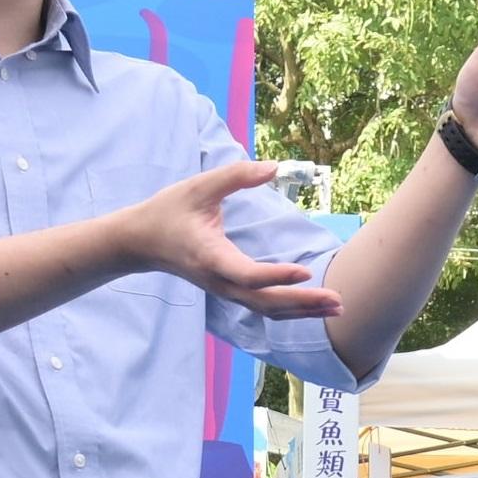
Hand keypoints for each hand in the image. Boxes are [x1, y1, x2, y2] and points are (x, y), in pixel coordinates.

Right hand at [109, 160, 343, 319]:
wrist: (139, 242)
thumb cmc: (168, 211)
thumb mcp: (198, 186)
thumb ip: (236, 176)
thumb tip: (274, 166)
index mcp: (210, 255)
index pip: (248, 275)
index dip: (277, 276)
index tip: (305, 272)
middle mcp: (219, 279)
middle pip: (264, 302)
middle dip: (303, 302)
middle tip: (338, 299)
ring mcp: (223, 290)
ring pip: (265, 309)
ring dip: (302, 310)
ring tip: (337, 307)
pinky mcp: (228, 291)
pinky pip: (261, 307)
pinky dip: (290, 309)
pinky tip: (314, 306)